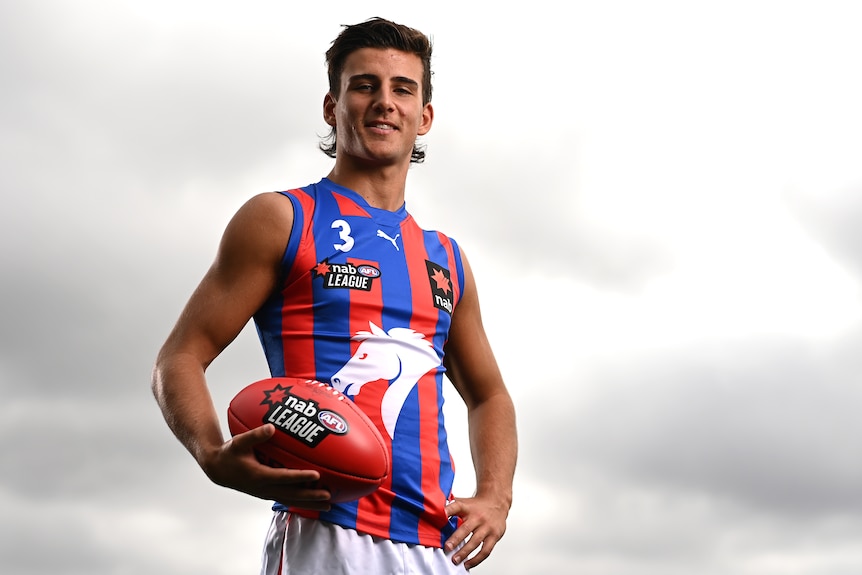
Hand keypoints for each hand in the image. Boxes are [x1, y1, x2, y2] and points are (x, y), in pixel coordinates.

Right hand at [200, 424, 331, 510]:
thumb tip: (272, 427)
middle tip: (328, 496)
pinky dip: (301, 501)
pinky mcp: (267, 493)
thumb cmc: (229, 453)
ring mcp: (266, 493)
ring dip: (309, 504)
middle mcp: (264, 488)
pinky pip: (287, 499)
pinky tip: (315, 501)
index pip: (284, 477)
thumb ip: (255, 435)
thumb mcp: (239, 442)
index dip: (300, 477)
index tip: (316, 475)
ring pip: (291, 500)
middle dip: (310, 496)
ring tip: (328, 507)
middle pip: (291, 494)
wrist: (218, 469)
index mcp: (259, 475)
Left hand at [444, 493, 509, 569]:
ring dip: (465, 552)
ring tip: (455, 560)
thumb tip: (433, 512)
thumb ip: (450, 508)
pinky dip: (477, 559)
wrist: (497, 502)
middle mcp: (477, 517)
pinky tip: (468, 564)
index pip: (456, 507)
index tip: (439, 516)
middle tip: (447, 548)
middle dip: (455, 539)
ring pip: (475, 541)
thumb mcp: (463, 503)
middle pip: (466, 528)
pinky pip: (486, 550)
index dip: (447, 511)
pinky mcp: (494, 536)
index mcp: (467, 507)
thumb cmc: (477, 505)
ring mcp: (487, 527)